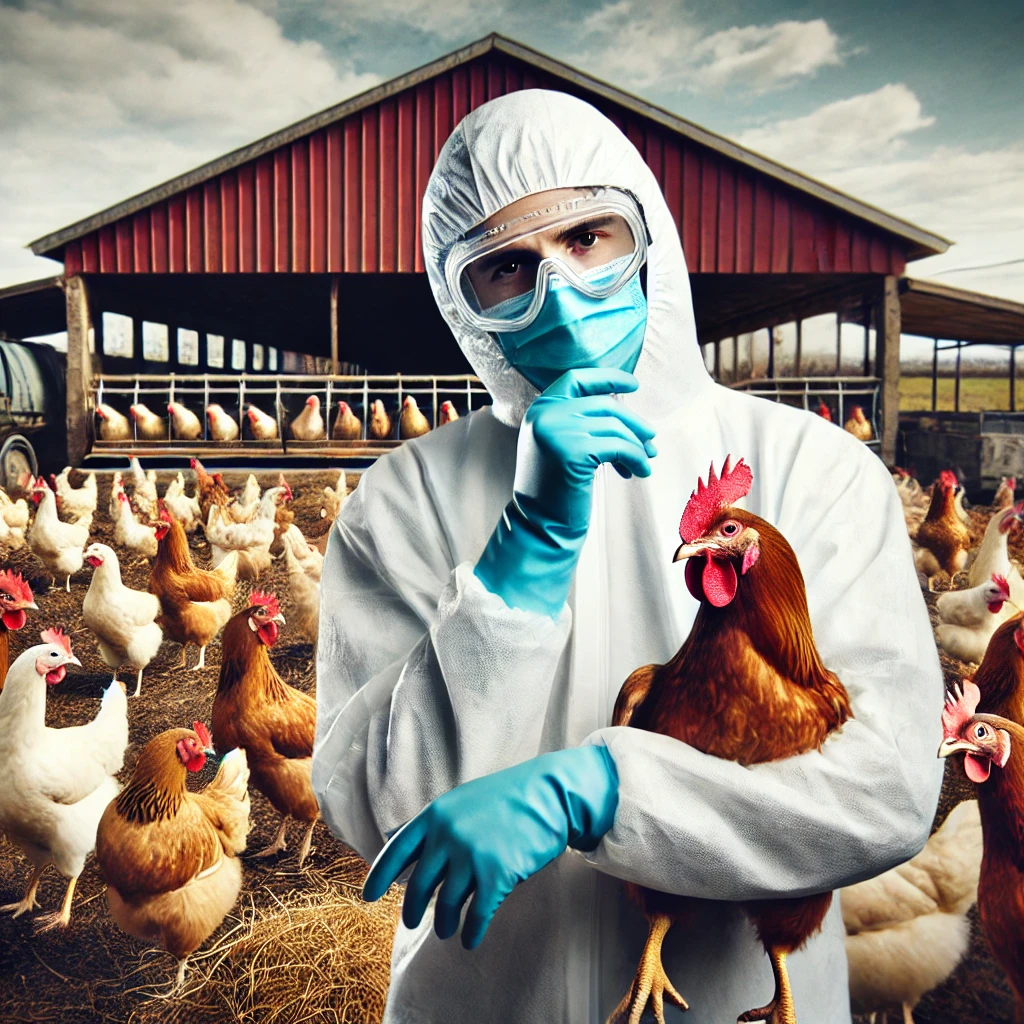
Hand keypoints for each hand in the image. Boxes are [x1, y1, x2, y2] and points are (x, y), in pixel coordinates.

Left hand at [362, 745, 618, 948]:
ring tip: (446, 931)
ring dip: (444, 923)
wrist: (549, 794)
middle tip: (412, 921)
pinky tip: (470, 940)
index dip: (379, 875)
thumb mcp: (462, 802)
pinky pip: (477, 913)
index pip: (397, 850)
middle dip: (413, 908)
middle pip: (418, 885)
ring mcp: (471, 855)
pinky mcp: (496, 873)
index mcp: (435, 815)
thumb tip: (409, 849)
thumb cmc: (507, 797)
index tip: (368, 897)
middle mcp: (447, 835)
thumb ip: (438, 824)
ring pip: (447, 903)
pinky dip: (472, 931)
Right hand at [475, 368, 655, 616]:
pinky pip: (619, 446)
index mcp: (540, 408)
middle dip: (633, 423)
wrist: (539, 524)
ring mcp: (557, 430)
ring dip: (636, 446)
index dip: (608, 377)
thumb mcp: (561, 445)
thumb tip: (630, 418)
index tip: (634, 384)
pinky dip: (635, 458)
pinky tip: (638, 472)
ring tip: (645, 463)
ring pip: (615, 427)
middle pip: (604, 404)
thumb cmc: (555, 489)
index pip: (577, 378)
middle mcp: (545, 414)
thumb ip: (580, 423)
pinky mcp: (573, 451)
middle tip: (651, 443)